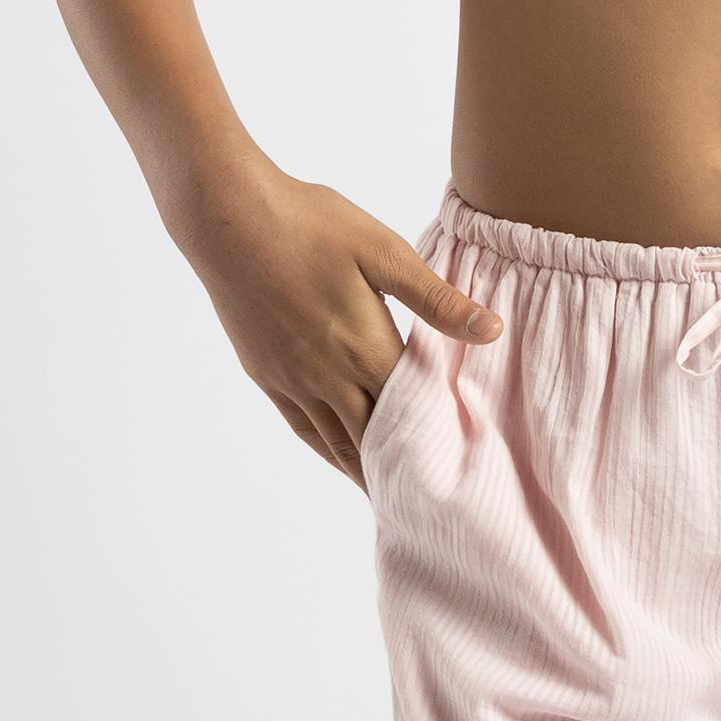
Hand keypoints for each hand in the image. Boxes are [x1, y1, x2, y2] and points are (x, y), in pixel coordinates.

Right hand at [169, 159, 502, 491]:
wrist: (230, 219)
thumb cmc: (312, 223)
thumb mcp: (383, 251)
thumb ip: (436, 300)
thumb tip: (491, 331)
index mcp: (365, 347)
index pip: (412, 409)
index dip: (438, 438)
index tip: (464, 468)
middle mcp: (328, 376)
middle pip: (374, 437)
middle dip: (402, 468)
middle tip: (430, 501)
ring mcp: (292, 379)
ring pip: (334, 441)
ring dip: (364, 469)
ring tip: (390, 495)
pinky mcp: (265, 373)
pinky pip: (301, 426)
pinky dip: (325, 449)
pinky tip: (336, 455)